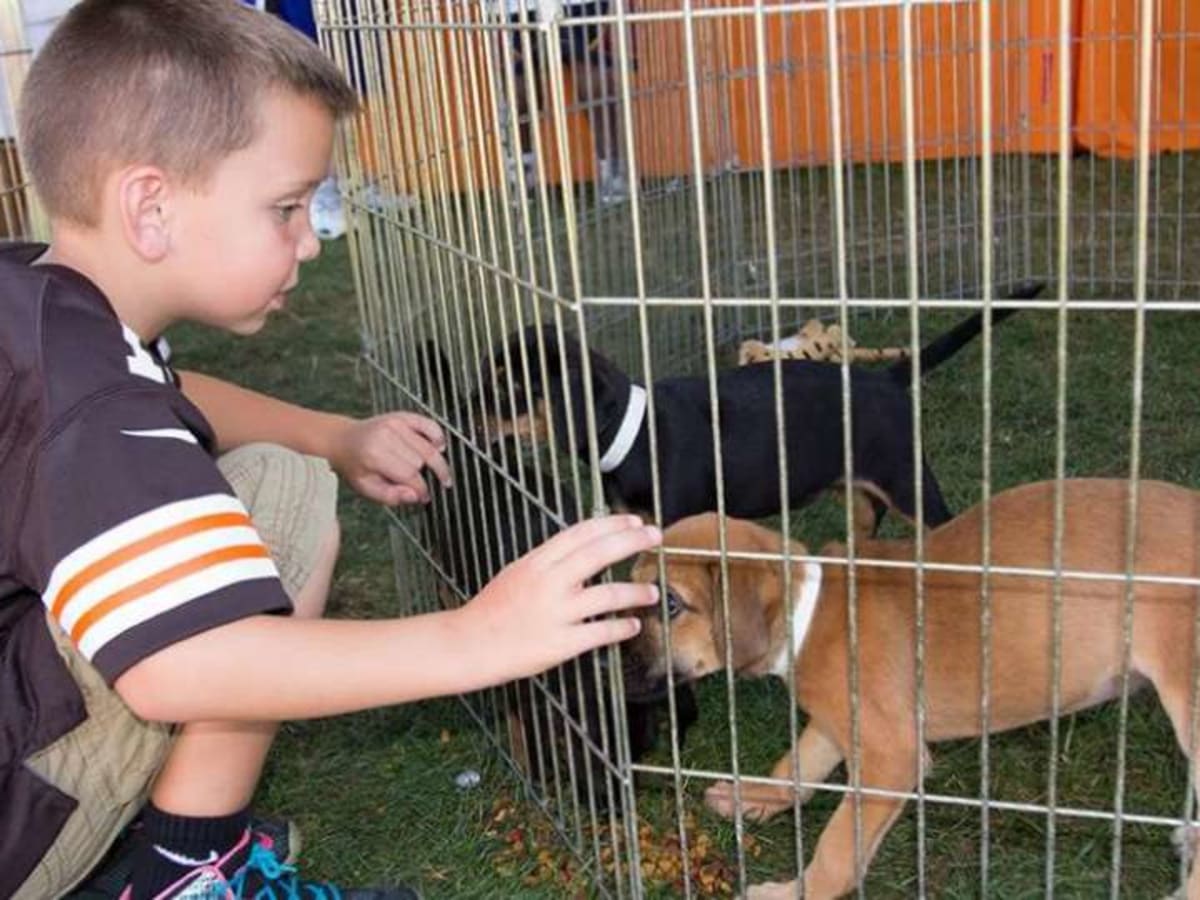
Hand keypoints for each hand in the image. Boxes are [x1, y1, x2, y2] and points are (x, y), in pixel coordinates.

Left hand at [330, 412, 451, 504]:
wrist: (343, 441)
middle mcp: (386, 435)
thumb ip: (391, 496)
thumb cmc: (355, 466)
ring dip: (435, 462)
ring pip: (428, 447)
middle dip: (426, 475)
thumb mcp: (366, 488)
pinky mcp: (402, 416)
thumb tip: (415, 496)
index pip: (410, 475)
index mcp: (375, 454)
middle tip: (427, 486)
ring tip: (438, 473)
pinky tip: (439, 448)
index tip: (425, 497)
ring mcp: (395, 423)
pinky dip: (438, 437)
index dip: (421, 489)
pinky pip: (429, 425)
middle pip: (421, 461)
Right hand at [457, 515, 661, 682]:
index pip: (581, 533)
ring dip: (635, 591)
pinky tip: (633, 625)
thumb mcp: (517, 572)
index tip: (634, 521)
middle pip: (599, 553)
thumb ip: (548, 561)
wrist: (467, 644)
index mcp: (537, 562)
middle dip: (632, 541)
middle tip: (655, 536)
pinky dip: (621, 628)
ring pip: (607, 595)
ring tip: (652, 591)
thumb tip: (581, 549)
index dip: (612, 524)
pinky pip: (600, 633)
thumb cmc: (491, 610)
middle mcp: (548, 583)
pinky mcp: (560, 643)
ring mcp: (556, 613)